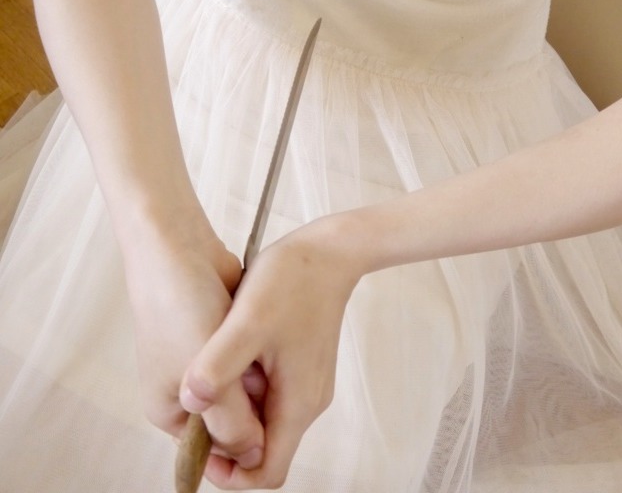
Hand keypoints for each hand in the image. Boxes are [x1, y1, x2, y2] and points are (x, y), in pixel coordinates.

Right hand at [119, 206, 266, 469]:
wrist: (177, 247)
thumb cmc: (180, 306)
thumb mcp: (209, 375)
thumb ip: (232, 422)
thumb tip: (254, 459)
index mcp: (171, 414)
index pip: (216, 454)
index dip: (249, 446)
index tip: (278, 415)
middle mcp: (186, 398)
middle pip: (237, 423)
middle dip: (259, 405)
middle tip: (270, 371)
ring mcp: (205, 371)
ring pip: (248, 393)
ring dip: (262, 379)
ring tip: (267, 349)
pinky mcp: (222, 346)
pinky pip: (250, 365)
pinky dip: (260, 356)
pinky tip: (266, 335)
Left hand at [179, 216, 360, 488]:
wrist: (330, 249)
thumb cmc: (294, 281)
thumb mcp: (247, 323)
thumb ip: (217, 367)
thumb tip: (191, 405)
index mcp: (297, 404)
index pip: (266, 472)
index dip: (229, 473)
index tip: (200, 446)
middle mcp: (307, 402)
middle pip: (263, 450)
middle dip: (225, 439)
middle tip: (198, 401)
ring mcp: (307, 384)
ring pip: (263, 421)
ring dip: (233, 409)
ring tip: (211, 372)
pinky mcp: (302, 367)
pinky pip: (269, 395)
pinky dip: (245, 388)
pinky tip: (230, 353)